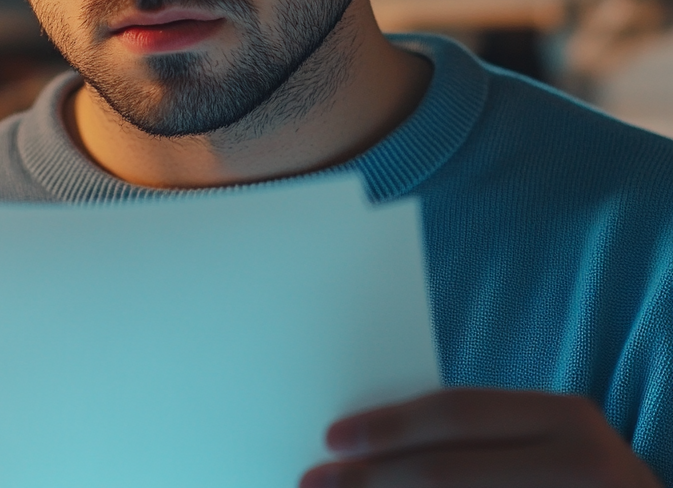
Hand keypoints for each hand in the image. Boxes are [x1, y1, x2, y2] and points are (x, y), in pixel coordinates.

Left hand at [300, 388, 660, 487]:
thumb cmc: (579, 479)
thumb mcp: (549, 440)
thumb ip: (479, 435)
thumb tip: (372, 442)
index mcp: (568, 418)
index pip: (455, 413)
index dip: (387, 425)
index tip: (331, 438)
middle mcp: (580, 466)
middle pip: (446, 473)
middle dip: (371, 480)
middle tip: (314, 481)